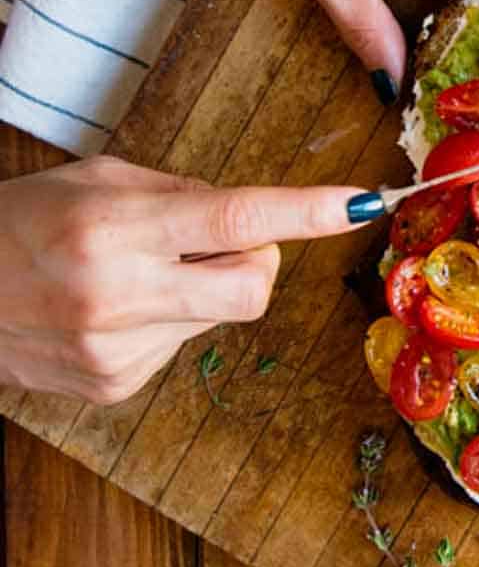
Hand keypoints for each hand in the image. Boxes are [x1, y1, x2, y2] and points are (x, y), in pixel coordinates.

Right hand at [0, 158, 359, 401]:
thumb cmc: (23, 222)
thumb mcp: (97, 181)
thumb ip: (180, 196)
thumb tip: (253, 220)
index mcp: (115, 227)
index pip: (235, 219)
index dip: (305, 212)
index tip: (357, 204)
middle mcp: (120, 293)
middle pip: (252, 288)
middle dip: (257, 262)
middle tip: (217, 243)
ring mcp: (117, 349)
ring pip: (218, 318)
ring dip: (197, 291)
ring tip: (130, 275)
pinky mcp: (113, 385)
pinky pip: (180, 347)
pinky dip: (164, 323)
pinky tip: (111, 310)